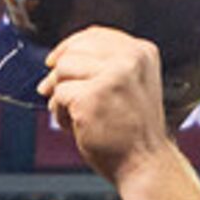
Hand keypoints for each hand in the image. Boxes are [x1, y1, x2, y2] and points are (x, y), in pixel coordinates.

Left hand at [40, 27, 174, 185]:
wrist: (146, 164)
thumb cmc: (134, 132)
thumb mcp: (131, 85)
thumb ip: (105, 66)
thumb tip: (56, 62)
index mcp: (142, 52)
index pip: (96, 34)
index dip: (70, 45)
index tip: (56, 60)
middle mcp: (130, 59)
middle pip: (75, 49)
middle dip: (59, 71)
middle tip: (54, 92)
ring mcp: (110, 77)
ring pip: (63, 69)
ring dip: (60, 93)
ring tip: (74, 114)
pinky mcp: (91, 97)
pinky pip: (58, 95)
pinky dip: (59, 113)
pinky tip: (75, 127)